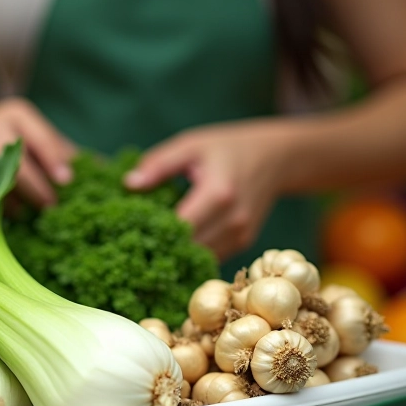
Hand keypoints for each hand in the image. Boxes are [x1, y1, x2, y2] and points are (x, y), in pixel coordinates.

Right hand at [0, 97, 76, 206]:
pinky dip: (3, 208)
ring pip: (3, 186)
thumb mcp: (24, 127)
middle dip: (39, 190)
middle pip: (20, 166)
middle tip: (52, 206)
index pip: (41, 139)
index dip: (55, 161)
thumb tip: (93, 166)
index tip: (67, 181)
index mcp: (16, 115)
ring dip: (22, 203)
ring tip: (35, 212)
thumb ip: (52, 144)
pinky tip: (14, 212)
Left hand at [124, 121, 291, 260]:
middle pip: (190, 249)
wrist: (277, 157)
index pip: (180, 228)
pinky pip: (213, 258)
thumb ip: (159, 164)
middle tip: (132, 246)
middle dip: (161, 249)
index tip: (128, 232)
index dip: (154, 234)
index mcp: (218, 193)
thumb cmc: (228, 148)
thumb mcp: (191, 145)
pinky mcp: (244, 243)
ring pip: (201, 259)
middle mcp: (233, 220)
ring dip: (177, 257)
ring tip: (150, 249)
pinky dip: (193, 257)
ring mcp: (241, 235)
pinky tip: (173, 248)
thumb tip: (129, 184)